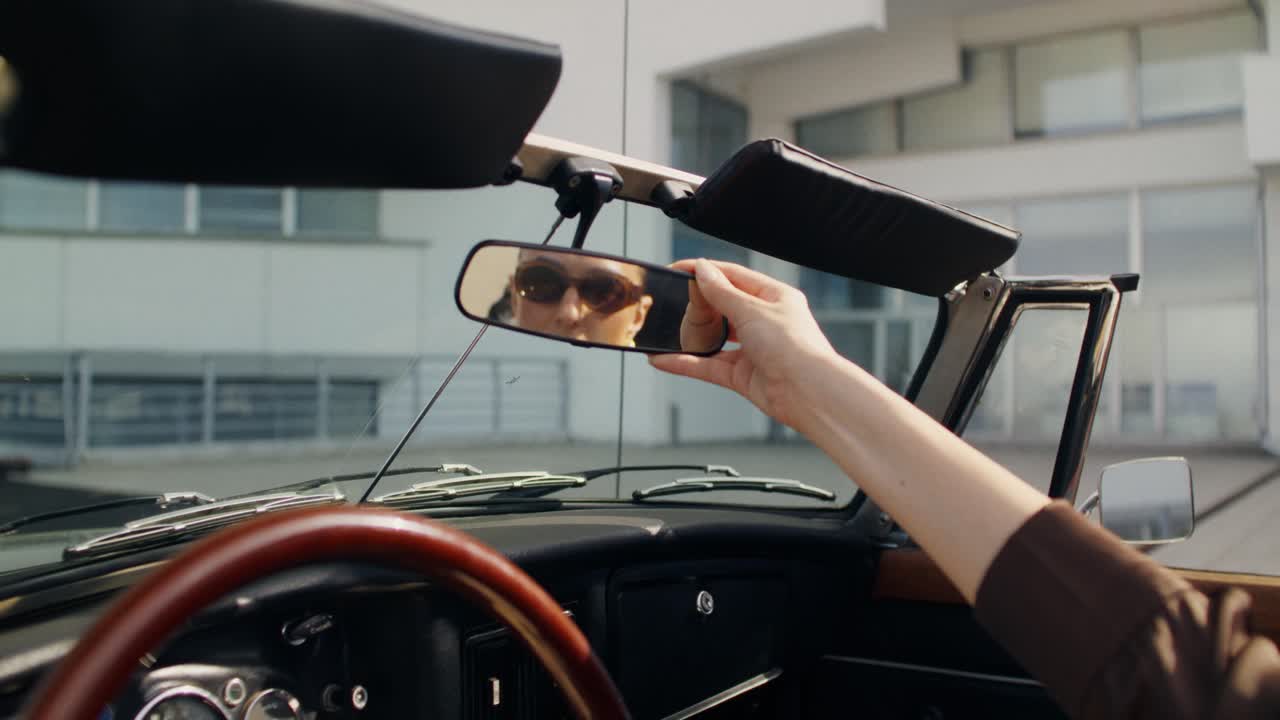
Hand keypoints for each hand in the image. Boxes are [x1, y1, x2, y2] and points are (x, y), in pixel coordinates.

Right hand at [650, 258, 839, 431]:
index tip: (679, 268)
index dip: (706, 270)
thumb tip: (703, 270)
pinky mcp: (742, 376)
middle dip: (697, 303)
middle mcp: (765, 322)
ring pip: (715, 338)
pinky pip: (708, 366)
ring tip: (665, 328)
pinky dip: (686, 363)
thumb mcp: (752, 310)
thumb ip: (722, 292)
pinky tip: (664, 359)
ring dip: (691, 335)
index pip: (734, 276)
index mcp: (774, 298)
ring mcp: (753, 350)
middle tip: (670, 297)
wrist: (808, 393)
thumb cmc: (794, 347)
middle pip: (723, 306)